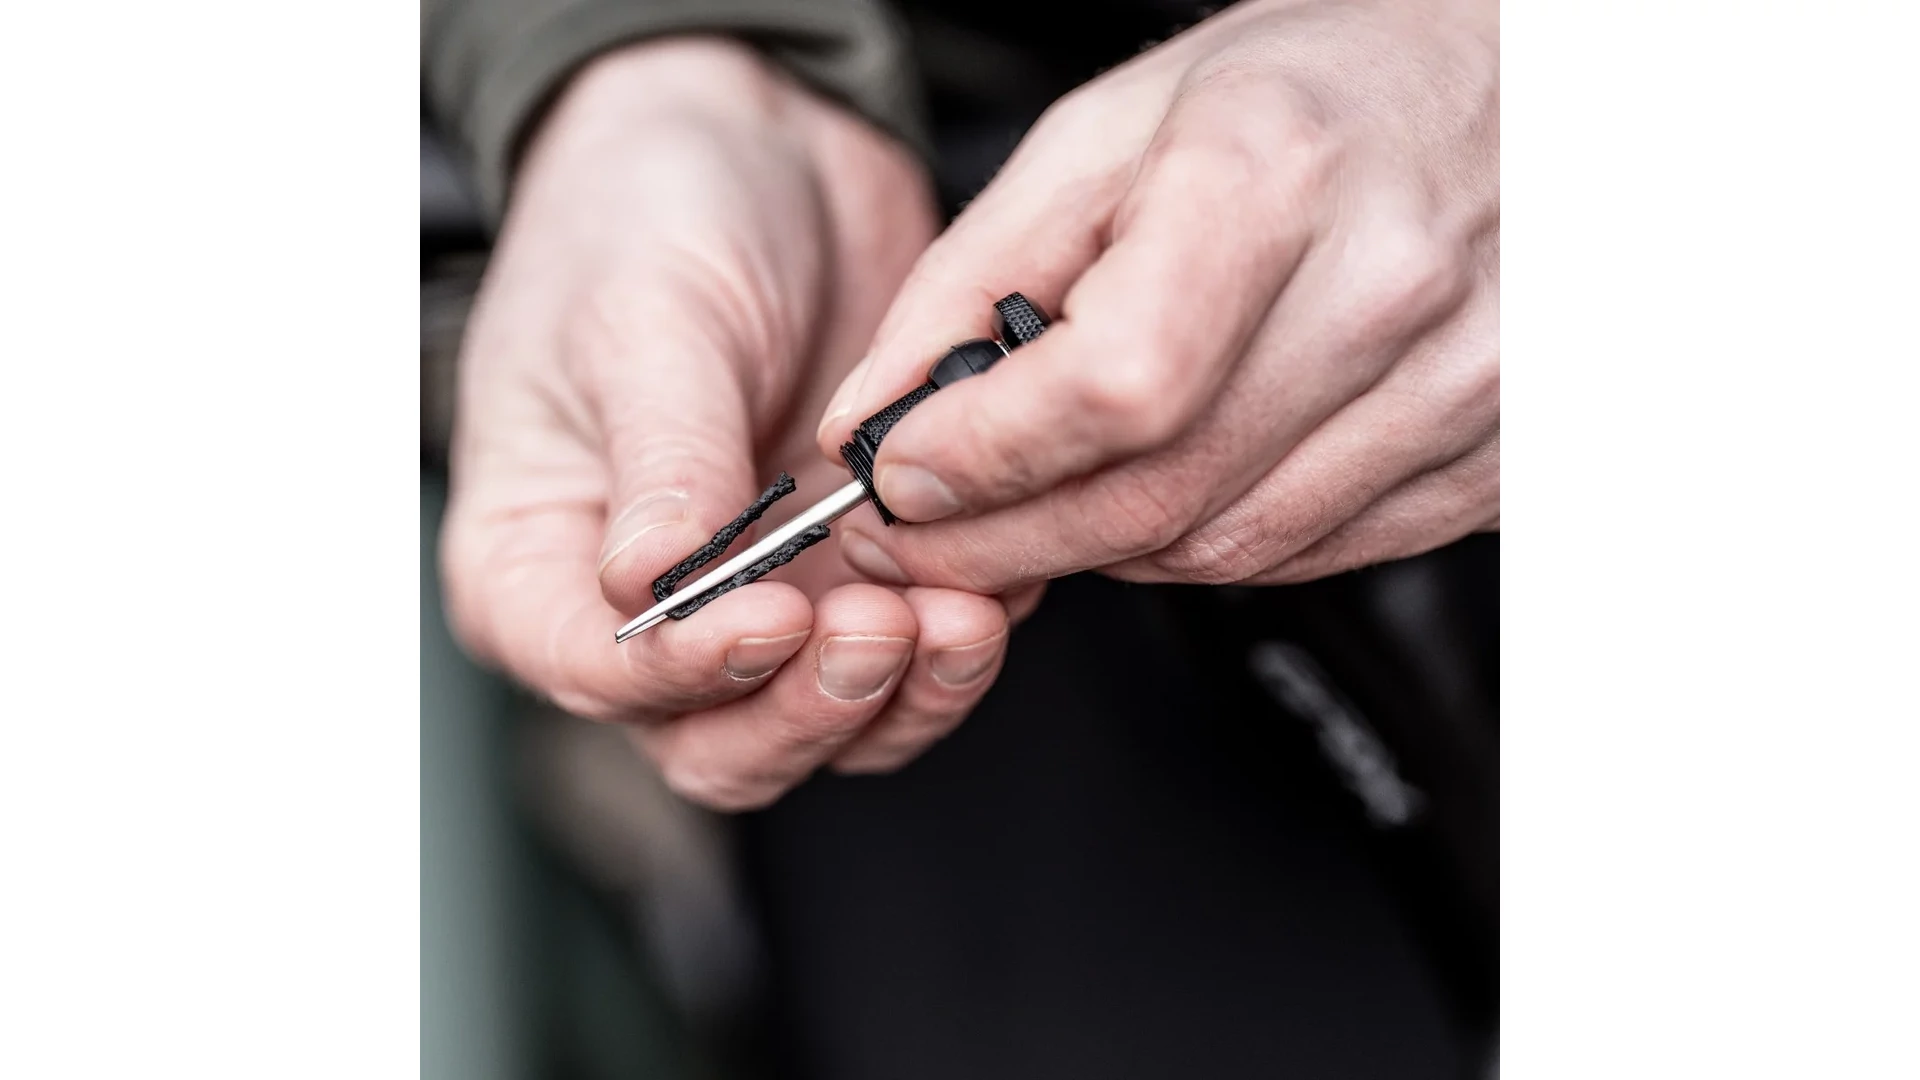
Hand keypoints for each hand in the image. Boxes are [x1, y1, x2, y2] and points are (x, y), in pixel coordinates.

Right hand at [441, 40, 1031, 809]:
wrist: (762, 139)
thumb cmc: (650, 212)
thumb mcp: (646, 319)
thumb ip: (663, 456)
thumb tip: (651, 583)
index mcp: (541, 561)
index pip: (598, 671)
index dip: (686, 672)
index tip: (772, 620)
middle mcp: (651, 610)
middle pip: (720, 742)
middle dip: (811, 707)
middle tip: (879, 626)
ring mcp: (765, 600)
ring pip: (833, 723)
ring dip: (902, 691)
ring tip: (960, 612)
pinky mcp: (862, 571)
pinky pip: (916, 659)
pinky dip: (960, 644)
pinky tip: (997, 581)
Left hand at [816, 0, 1498, 592]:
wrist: (1504, 88)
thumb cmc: (1311, 91)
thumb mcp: (1109, 131)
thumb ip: (973, 275)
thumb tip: (875, 418)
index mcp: (1273, 177)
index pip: (1113, 386)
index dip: (985, 456)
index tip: (904, 476)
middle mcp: (1385, 287)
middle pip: (1160, 495)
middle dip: (1006, 541)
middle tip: (929, 535)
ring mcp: (1462, 383)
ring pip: (1226, 549)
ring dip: (1103, 548)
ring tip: (1049, 496)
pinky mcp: (1495, 455)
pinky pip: (1308, 557)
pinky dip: (1206, 546)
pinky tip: (1171, 488)